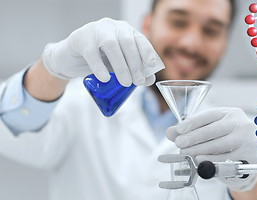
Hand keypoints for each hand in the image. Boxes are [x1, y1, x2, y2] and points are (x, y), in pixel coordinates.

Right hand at [41, 18, 163, 85]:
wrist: (70, 59)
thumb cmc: (99, 60)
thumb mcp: (118, 65)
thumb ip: (133, 70)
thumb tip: (149, 80)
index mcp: (124, 31)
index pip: (139, 39)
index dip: (147, 51)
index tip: (152, 65)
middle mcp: (112, 27)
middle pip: (127, 42)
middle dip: (135, 63)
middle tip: (138, 81)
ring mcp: (95, 30)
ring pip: (111, 45)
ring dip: (121, 66)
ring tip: (126, 82)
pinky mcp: (80, 38)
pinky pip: (91, 52)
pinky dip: (99, 67)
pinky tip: (105, 79)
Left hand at [166, 107, 256, 191]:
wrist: (244, 163)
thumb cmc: (224, 145)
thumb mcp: (208, 135)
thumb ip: (190, 132)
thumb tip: (170, 132)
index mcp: (231, 113)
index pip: (210, 115)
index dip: (193, 122)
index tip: (179, 129)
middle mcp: (242, 123)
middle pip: (215, 129)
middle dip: (194, 137)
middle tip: (179, 144)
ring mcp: (248, 138)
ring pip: (221, 144)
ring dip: (200, 149)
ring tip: (186, 153)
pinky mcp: (251, 154)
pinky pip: (227, 158)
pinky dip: (211, 160)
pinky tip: (200, 160)